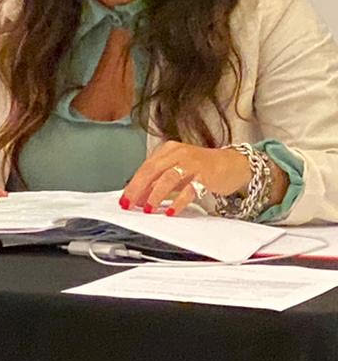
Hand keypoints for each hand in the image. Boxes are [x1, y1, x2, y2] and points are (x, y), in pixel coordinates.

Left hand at [120, 140, 284, 214]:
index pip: (145, 167)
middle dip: (138, 189)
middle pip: (152, 170)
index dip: (133, 184)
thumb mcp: (177, 171)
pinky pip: (189, 189)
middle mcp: (179, 153)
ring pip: (168, 177)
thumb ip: (159, 181)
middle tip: (130, 204)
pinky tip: (171, 211)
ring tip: (148, 208)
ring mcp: (193, 163)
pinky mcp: (207, 175)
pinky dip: (178, 201)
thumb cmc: (203, 168)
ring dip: (155, 195)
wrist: (235, 164)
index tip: (125, 199)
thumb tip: (139, 197)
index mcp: (168, 150)